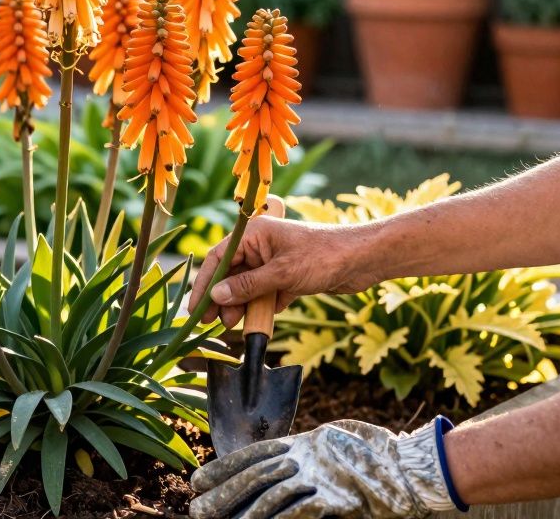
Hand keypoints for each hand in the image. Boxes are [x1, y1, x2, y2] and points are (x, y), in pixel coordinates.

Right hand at [187, 199, 372, 328]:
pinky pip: (264, 294)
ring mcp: (274, 262)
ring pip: (247, 287)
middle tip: (210, 323)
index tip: (196, 308)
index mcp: (254, 234)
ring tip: (232, 326)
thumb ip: (247, 286)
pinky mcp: (287, 278)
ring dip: (239, 306)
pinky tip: (253, 323)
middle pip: (230, 274)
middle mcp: (260, 246)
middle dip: (221, 299)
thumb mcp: (282, 273)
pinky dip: (259, 308)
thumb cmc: (323, 256)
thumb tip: (217, 297)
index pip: (219, 258)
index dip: (205, 284)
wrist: (363, 259)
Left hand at [189, 419, 463, 518]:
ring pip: (269, 494)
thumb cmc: (371, 457)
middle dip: (223, 492)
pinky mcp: (336, 500)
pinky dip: (274, 518)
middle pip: (255, 474)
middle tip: (195, 508)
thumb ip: (301, 455)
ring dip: (240, 509)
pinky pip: (298, 512)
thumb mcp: (328, 447)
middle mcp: (305, 459)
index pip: (251, 454)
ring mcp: (320, 478)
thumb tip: (275, 464)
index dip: (222, 467)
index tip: (197, 480)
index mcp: (301, 444)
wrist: (410, 468)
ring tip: (212, 518)